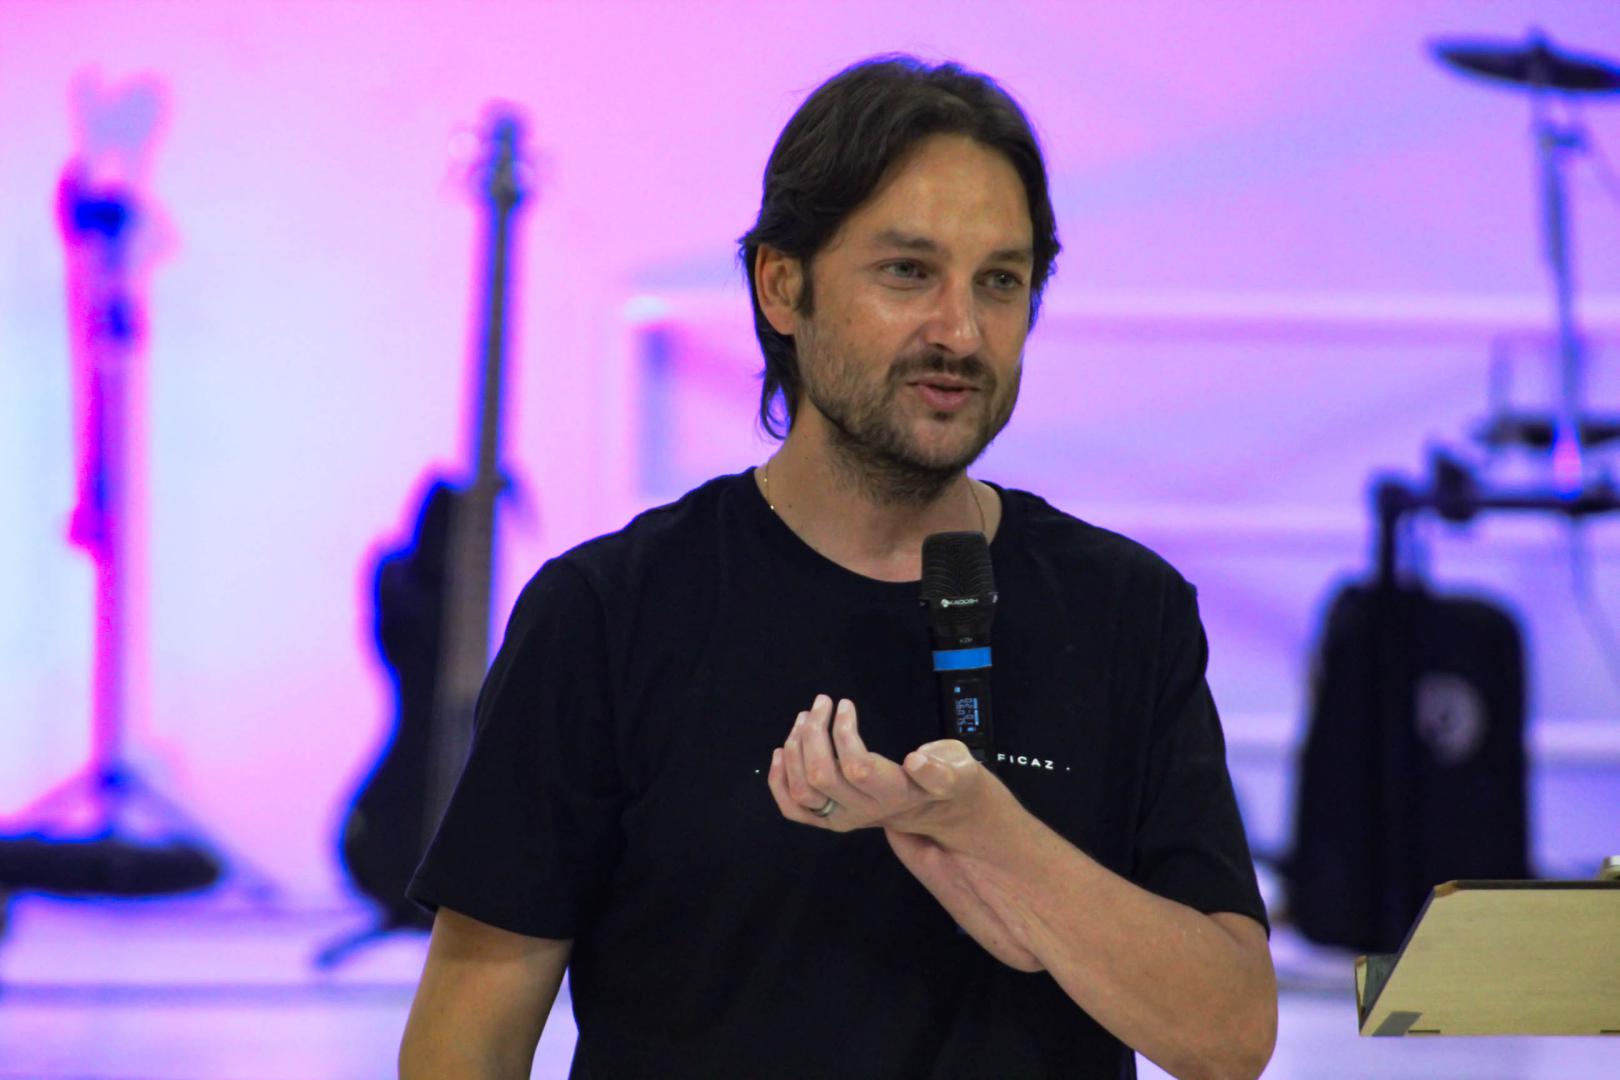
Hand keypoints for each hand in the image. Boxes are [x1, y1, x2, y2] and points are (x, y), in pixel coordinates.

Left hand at [766, 693, 985, 836]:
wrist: (933, 810)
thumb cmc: (946, 780)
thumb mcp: (960, 771)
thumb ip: (943, 769)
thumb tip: (916, 760)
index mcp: (896, 794)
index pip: (859, 768)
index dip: (845, 735)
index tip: (846, 704)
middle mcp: (865, 811)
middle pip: (822, 776)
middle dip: (814, 732)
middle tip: (822, 702)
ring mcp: (844, 818)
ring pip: (804, 791)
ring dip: (795, 749)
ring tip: (806, 717)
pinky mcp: (830, 821)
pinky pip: (793, 810)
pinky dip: (779, 781)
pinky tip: (781, 751)